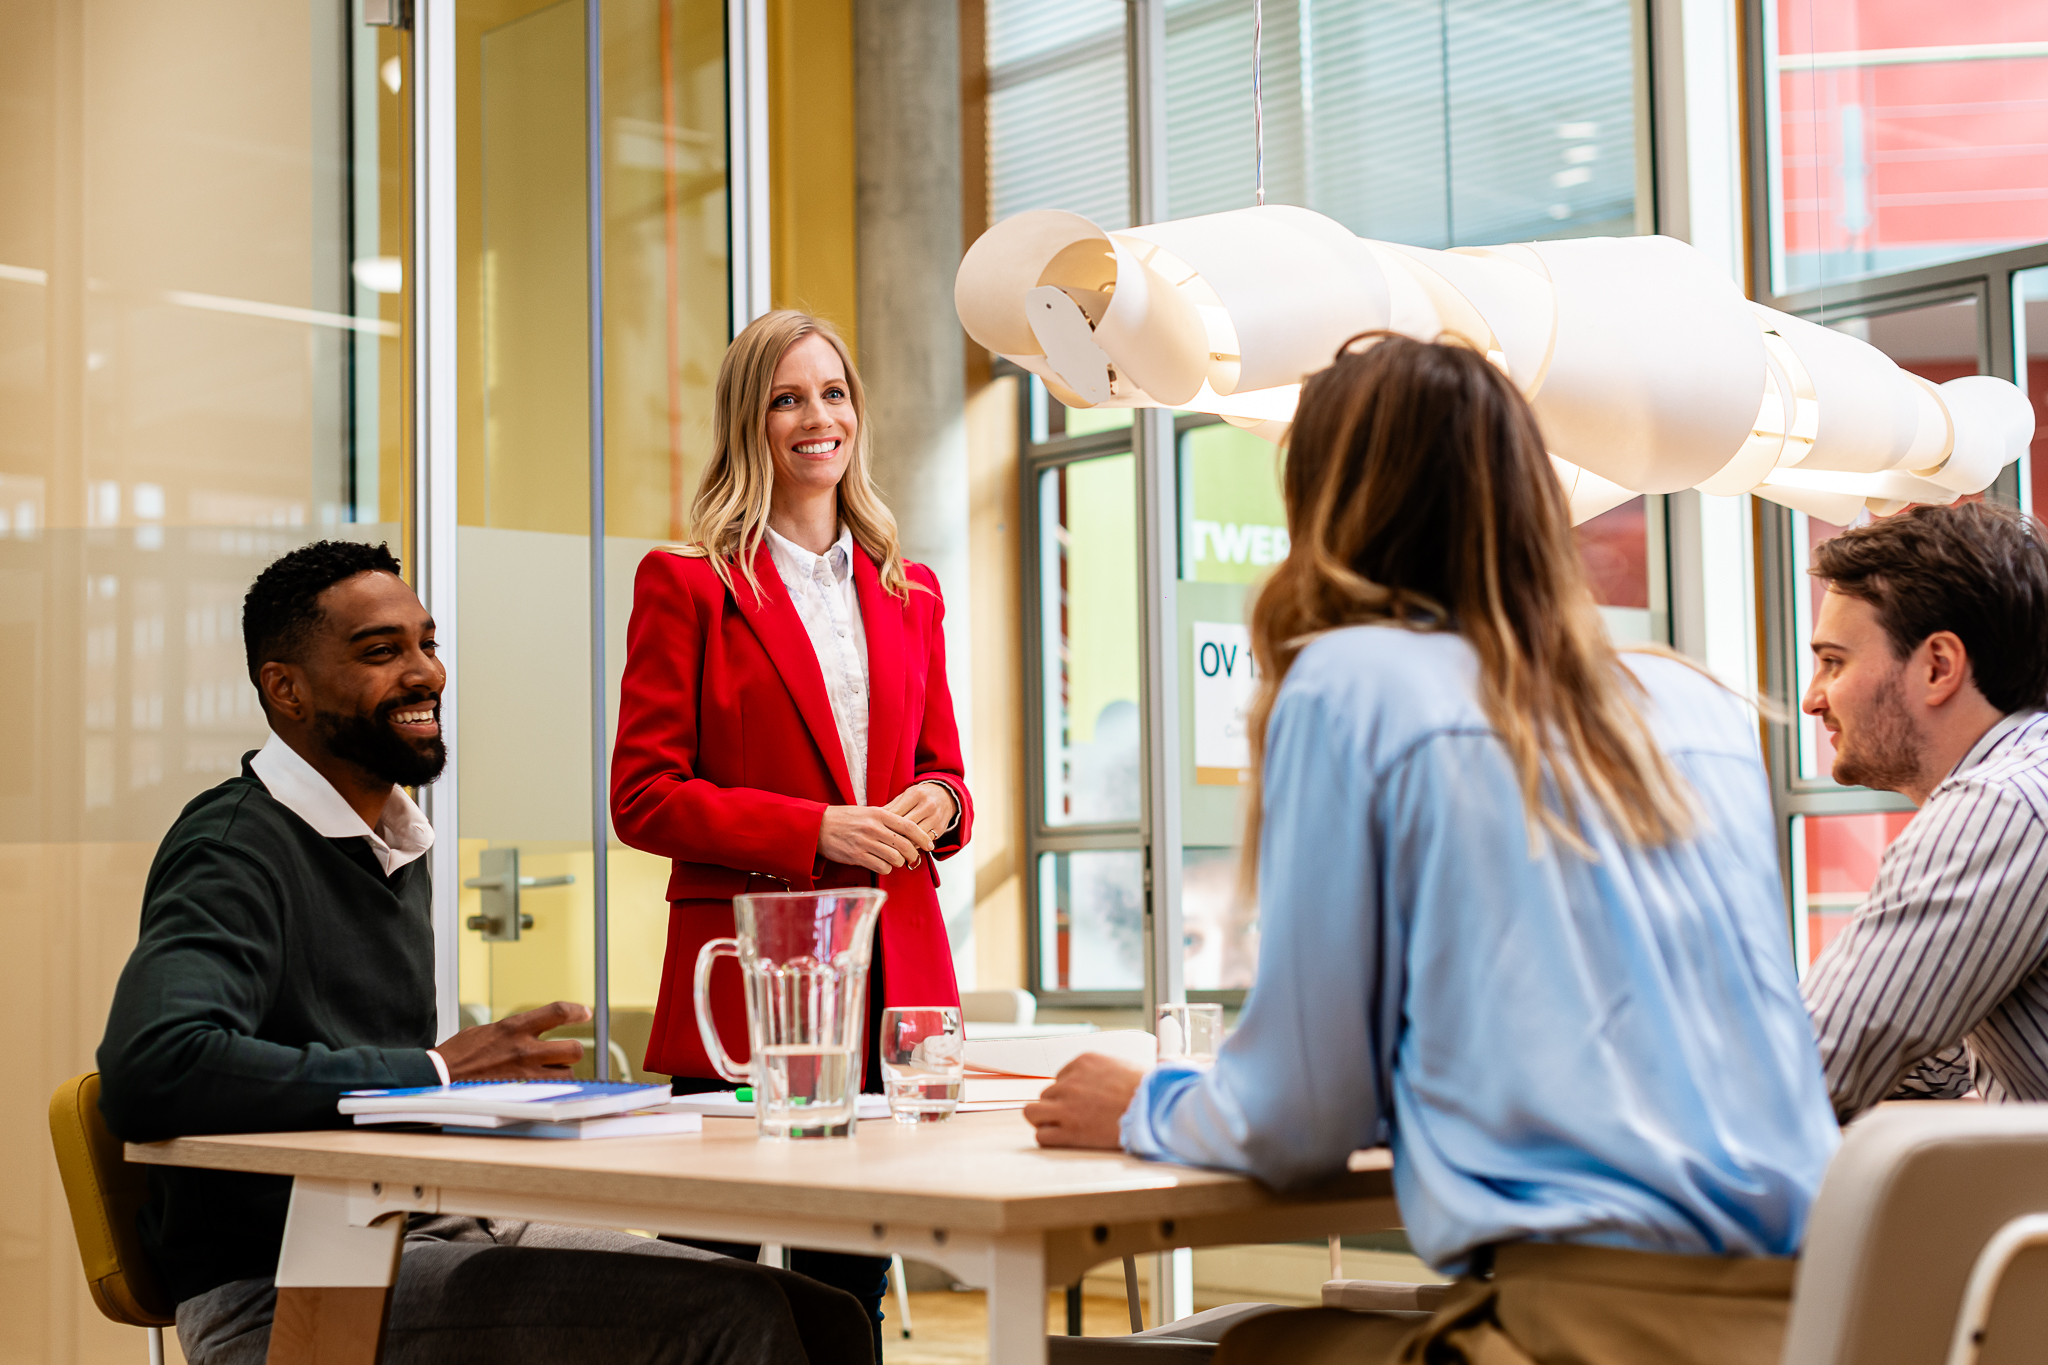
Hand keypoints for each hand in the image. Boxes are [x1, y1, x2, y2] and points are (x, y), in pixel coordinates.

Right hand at [435, 1001, 589, 1079]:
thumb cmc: (459, 1054)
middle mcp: (524, 1048)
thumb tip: (531, 1030)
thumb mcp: (488, 1030)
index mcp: (514, 1027)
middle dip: (573, 1051)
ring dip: (562, 1073)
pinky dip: (550, 1089)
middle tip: (566, 1053)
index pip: (557, 1012)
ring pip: (567, 1074)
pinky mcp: (520, 1092)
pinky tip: (541, 1087)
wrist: (439, 1076)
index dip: (576, 1011)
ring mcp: (525, 1073)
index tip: (585, 1013)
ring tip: (548, 1072)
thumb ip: (513, 1030)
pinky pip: (550, 1090)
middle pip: (573, 1048)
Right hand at [818, 804, 933, 873]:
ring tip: (894, 861)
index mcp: (879, 814)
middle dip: (913, 855)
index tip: (930, 844)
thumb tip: (907, 830)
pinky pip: (882, 867)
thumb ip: (886, 819)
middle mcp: (874, 828)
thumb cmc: (844, 819)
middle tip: (914, 858)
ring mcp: (866, 843)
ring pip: (895, 859)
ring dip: (898, 862)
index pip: (909, 827)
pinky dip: (886, 868)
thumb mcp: (866, 812)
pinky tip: (882, 864)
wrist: (818, 826)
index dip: (923, 837)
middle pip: (905, 845)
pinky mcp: (857, 856)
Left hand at [883, 782, 957, 849]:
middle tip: (880, 844)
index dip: (884, 824)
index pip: (896, 813)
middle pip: (905, 826)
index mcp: (915, 794)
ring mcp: (935, 818)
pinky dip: (913, 846)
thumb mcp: (906, 796)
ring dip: (903, 844)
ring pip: (915, 837)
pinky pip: (923, 842)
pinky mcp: (940, 829)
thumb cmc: (920, 796)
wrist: (946, 796)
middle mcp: (927, 806)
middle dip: (893, 836)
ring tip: (891, 849)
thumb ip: (892, 807)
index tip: (876, 832)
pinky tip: (905, 849)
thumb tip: (875, 819)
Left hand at [1024, 1053, 1143, 1149]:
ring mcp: (1066, 1107)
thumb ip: (1101, 1073)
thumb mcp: (1122, 1067)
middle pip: (1047, 1094)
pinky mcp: (1069, 1131)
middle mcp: (1070, 1082)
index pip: (1061, 1077)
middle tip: (1075, 1117)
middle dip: (1058, 1106)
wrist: (1155, 1109)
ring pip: (1033, 1112)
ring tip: (1063, 1128)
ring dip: (1046, 1120)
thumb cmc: (1148, 1091)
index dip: (1070, 1092)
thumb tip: (1099, 1083)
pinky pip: (1042, 1136)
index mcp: (1083, 1062)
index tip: (1082, 1102)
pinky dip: (1050, 1139)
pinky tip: (1064, 1140)